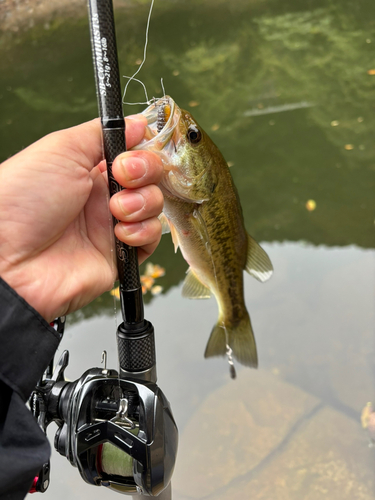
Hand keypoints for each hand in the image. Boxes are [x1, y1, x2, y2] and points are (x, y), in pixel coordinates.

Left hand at [0, 117, 163, 321]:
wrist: (9, 258)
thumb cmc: (23, 200)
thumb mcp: (61, 149)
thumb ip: (102, 133)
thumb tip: (137, 122)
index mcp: (90, 169)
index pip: (134, 152)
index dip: (142, 150)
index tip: (131, 151)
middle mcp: (104, 196)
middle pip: (150, 177)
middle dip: (146, 172)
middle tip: (124, 176)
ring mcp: (113, 225)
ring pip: (154, 205)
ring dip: (142, 203)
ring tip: (115, 211)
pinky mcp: (121, 255)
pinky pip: (151, 239)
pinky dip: (142, 232)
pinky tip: (119, 233)